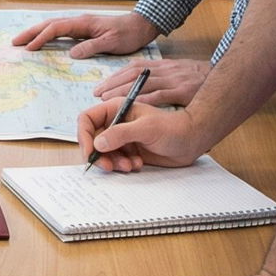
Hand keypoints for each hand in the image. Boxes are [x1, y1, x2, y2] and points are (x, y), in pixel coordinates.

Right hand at [11, 10, 159, 58]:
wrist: (141, 25)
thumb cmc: (128, 34)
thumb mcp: (112, 43)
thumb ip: (92, 47)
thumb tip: (71, 53)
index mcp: (83, 23)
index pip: (55, 29)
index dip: (41, 38)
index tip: (29, 49)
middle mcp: (78, 21)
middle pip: (48, 24)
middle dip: (31, 33)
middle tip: (15, 42)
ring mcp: (80, 24)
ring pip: (52, 26)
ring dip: (36, 32)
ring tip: (23, 41)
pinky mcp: (83, 29)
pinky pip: (60, 31)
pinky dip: (47, 34)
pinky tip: (43, 40)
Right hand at [76, 97, 206, 172]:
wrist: (191, 140)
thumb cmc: (172, 128)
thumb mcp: (146, 128)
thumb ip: (120, 134)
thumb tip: (97, 143)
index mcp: (114, 109)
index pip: (87, 120)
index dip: (84, 135)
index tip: (90, 152)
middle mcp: (115, 123)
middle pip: (92, 140)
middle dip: (99, 155)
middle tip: (108, 166)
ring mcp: (121, 138)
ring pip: (103, 153)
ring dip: (113, 162)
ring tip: (129, 165)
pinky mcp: (128, 151)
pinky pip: (115, 161)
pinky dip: (123, 165)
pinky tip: (138, 164)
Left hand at [96, 57, 210, 107]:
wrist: (229, 78)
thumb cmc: (202, 80)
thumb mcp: (179, 74)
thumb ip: (162, 79)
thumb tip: (140, 90)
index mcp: (164, 66)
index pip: (133, 68)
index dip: (115, 76)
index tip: (101, 86)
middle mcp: (167, 70)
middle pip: (134, 74)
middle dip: (114, 84)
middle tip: (97, 94)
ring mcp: (176, 80)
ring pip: (143, 83)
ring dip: (123, 91)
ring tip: (107, 100)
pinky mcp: (185, 90)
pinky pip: (162, 95)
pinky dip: (146, 100)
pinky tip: (134, 107)